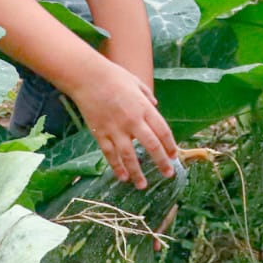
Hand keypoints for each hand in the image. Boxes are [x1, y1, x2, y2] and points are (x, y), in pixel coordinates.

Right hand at [70, 63, 178, 187]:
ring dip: (137, 173)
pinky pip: (109, 154)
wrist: (88, 77)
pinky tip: (122, 177)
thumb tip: (155, 105)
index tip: (174, 156)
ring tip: (142, 185)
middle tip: (168, 174)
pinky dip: (116, 167)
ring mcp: (115, 129)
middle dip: (161, 162)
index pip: (163, 131)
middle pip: (151, 146)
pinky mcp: (100, 133)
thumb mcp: (136, 82)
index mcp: (144, 108)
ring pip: (129, 156)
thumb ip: (147, 95)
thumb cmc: (113, 76)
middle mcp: (133, 121)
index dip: (170, 146)